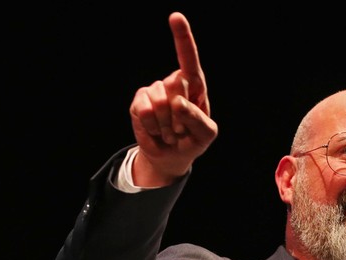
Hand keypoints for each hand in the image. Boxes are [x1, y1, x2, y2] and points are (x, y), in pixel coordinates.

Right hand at [129, 12, 217, 186]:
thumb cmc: (193, 140)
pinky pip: (145, 111)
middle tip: (183, 129)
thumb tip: (178, 102)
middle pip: (177, 86)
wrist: (171, 155)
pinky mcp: (139, 102)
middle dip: (182, 115)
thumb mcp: (206, 134)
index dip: (182, 38)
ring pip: (161, 102)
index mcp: (195, 85)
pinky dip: (154, 127)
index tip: (175, 17)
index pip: (189, 59)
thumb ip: (198, 119)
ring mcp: (154, 90)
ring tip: (171, 132)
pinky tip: (158, 132)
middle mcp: (173, 82)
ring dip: (168, 125)